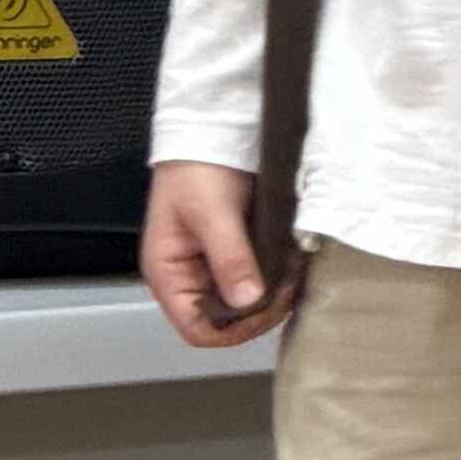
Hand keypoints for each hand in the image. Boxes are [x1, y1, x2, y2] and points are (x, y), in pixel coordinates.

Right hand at [141, 160, 291, 348]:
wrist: (211, 128)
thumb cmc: (197, 166)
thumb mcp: (213, 212)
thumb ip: (229, 257)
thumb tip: (246, 300)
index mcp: (168, 274)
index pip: (196, 328)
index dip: (231, 330)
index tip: (265, 310)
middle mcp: (188, 277)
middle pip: (224, 321)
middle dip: (258, 311)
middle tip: (287, 287)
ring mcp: (212, 267)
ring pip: (243, 303)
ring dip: (271, 295)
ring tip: (292, 273)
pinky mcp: (234, 254)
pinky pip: (255, 279)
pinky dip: (275, 277)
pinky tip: (289, 263)